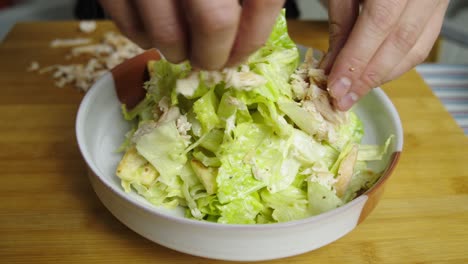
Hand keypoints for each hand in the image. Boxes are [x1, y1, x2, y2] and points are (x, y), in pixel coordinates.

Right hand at [98, 0, 284, 69]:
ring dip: (177, 52)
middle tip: (211, 61)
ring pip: (167, 33)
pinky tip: (154, 30)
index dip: (252, 39)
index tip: (241, 56)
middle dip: (214, 55)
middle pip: (214, 22)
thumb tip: (252, 32)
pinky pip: (126, 24)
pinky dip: (141, 37)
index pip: (260, 0)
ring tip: (182, 47)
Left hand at [320, 0, 448, 110]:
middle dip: (368, 77)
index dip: (357, 60)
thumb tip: (331, 69)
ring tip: (355, 91)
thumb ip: (341, 25)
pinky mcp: (437, 8)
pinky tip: (375, 75)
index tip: (335, 87)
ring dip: (383, 76)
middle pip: (401, 41)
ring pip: (415, 48)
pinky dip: (397, 65)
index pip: (380, 24)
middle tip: (342, 99)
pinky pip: (422, 44)